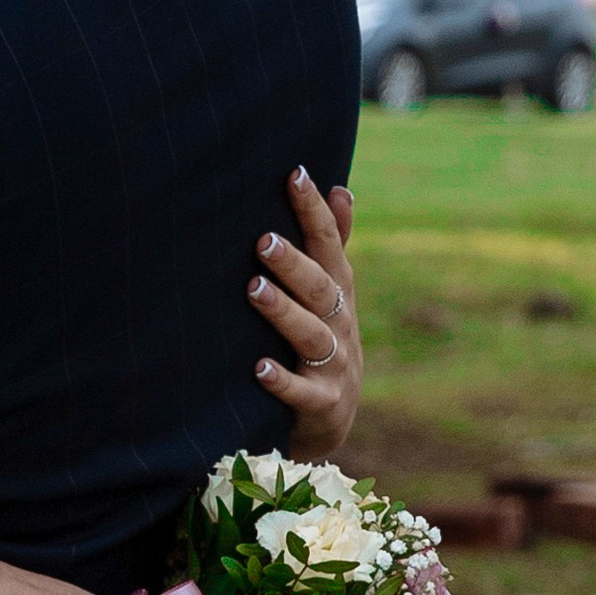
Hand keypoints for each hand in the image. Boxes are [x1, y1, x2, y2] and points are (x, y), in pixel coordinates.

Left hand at [250, 170, 361, 460]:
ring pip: (311, 336)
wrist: (330, 420)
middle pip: (320, 288)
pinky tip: (258, 367)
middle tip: (263, 240)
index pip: (329, 244)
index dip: (314, 210)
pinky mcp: (323, 404)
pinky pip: (303, 393)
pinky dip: (282, 381)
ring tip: (254, 289)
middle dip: (294, 263)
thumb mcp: (332, 294)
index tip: (295, 174)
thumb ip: (333, 244)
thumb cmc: (322, 342)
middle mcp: (340, 324)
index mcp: (338, 292)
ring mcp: (335, 366)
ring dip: (283, 312)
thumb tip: (341, 188)